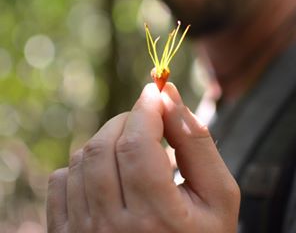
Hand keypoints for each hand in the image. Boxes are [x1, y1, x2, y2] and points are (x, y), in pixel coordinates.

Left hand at [47, 83, 239, 232]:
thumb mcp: (218, 194)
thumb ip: (196, 141)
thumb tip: (168, 93)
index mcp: (157, 220)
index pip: (137, 145)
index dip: (146, 109)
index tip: (156, 91)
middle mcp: (112, 229)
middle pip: (104, 147)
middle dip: (128, 120)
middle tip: (149, 121)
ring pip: (82, 159)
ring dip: (109, 138)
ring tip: (133, 148)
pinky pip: (61, 179)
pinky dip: (85, 164)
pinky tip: (110, 175)